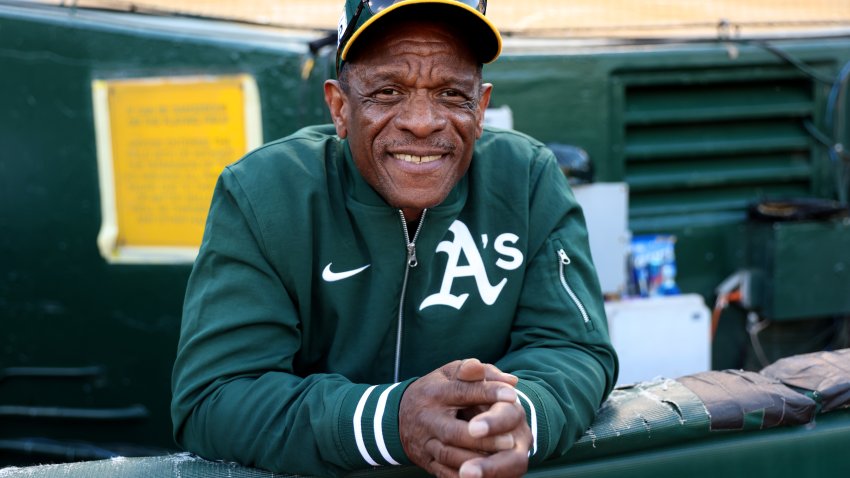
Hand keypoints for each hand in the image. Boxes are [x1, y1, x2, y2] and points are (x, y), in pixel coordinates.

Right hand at [399, 359, 531, 477]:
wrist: (397, 415)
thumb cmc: (435, 390)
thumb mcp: (450, 374)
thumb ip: (479, 373)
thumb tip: (510, 380)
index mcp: (436, 393)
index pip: (463, 391)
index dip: (487, 393)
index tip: (512, 396)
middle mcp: (429, 418)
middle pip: (454, 431)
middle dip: (483, 438)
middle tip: (511, 440)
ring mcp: (425, 442)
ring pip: (449, 455)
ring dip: (475, 460)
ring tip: (500, 460)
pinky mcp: (425, 461)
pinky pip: (443, 472)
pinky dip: (462, 476)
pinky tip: (483, 475)